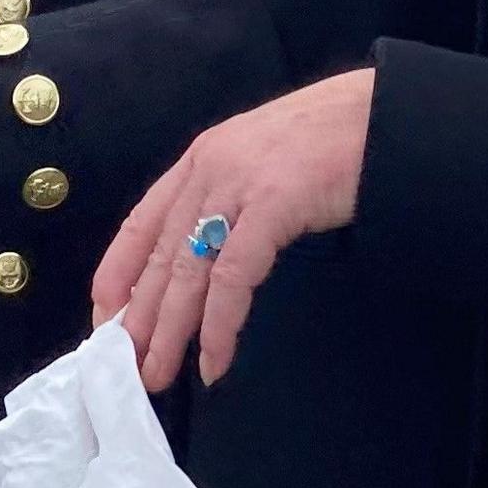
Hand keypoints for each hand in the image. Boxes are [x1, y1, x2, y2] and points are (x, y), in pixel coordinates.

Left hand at [92, 67, 369, 391]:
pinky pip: (233, 277)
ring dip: (170, 331)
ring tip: (158, 375)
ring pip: (187, 271)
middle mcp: (209, 169)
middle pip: (160, 255)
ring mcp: (238, 185)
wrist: (384, 112)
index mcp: (202, 159)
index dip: (116, 273)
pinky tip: (214, 360)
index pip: (141, 222)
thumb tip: (209, 256)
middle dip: (139, 317)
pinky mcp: (272, 204)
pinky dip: (220, 325)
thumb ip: (232, 200)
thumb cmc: (333, 141)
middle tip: (125, 367)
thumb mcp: (264, 163)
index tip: (103, 318)